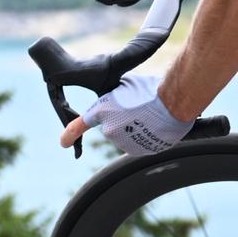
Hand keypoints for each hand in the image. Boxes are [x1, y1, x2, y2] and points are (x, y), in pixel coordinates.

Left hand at [59, 73, 190, 153]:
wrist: (172, 103)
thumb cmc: (152, 89)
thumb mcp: (127, 85)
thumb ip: (116, 97)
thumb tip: (119, 101)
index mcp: (103, 111)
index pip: (81, 124)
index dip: (70, 134)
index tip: (64, 142)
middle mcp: (109, 130)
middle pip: (114, 127)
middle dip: (124, 120)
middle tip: (141, 108)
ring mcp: (123, 143)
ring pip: (128, 136)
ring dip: (137, 129)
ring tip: (152, 116)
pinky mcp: (138, 151)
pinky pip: (140, 144)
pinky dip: (147, 138)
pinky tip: (157, 126)